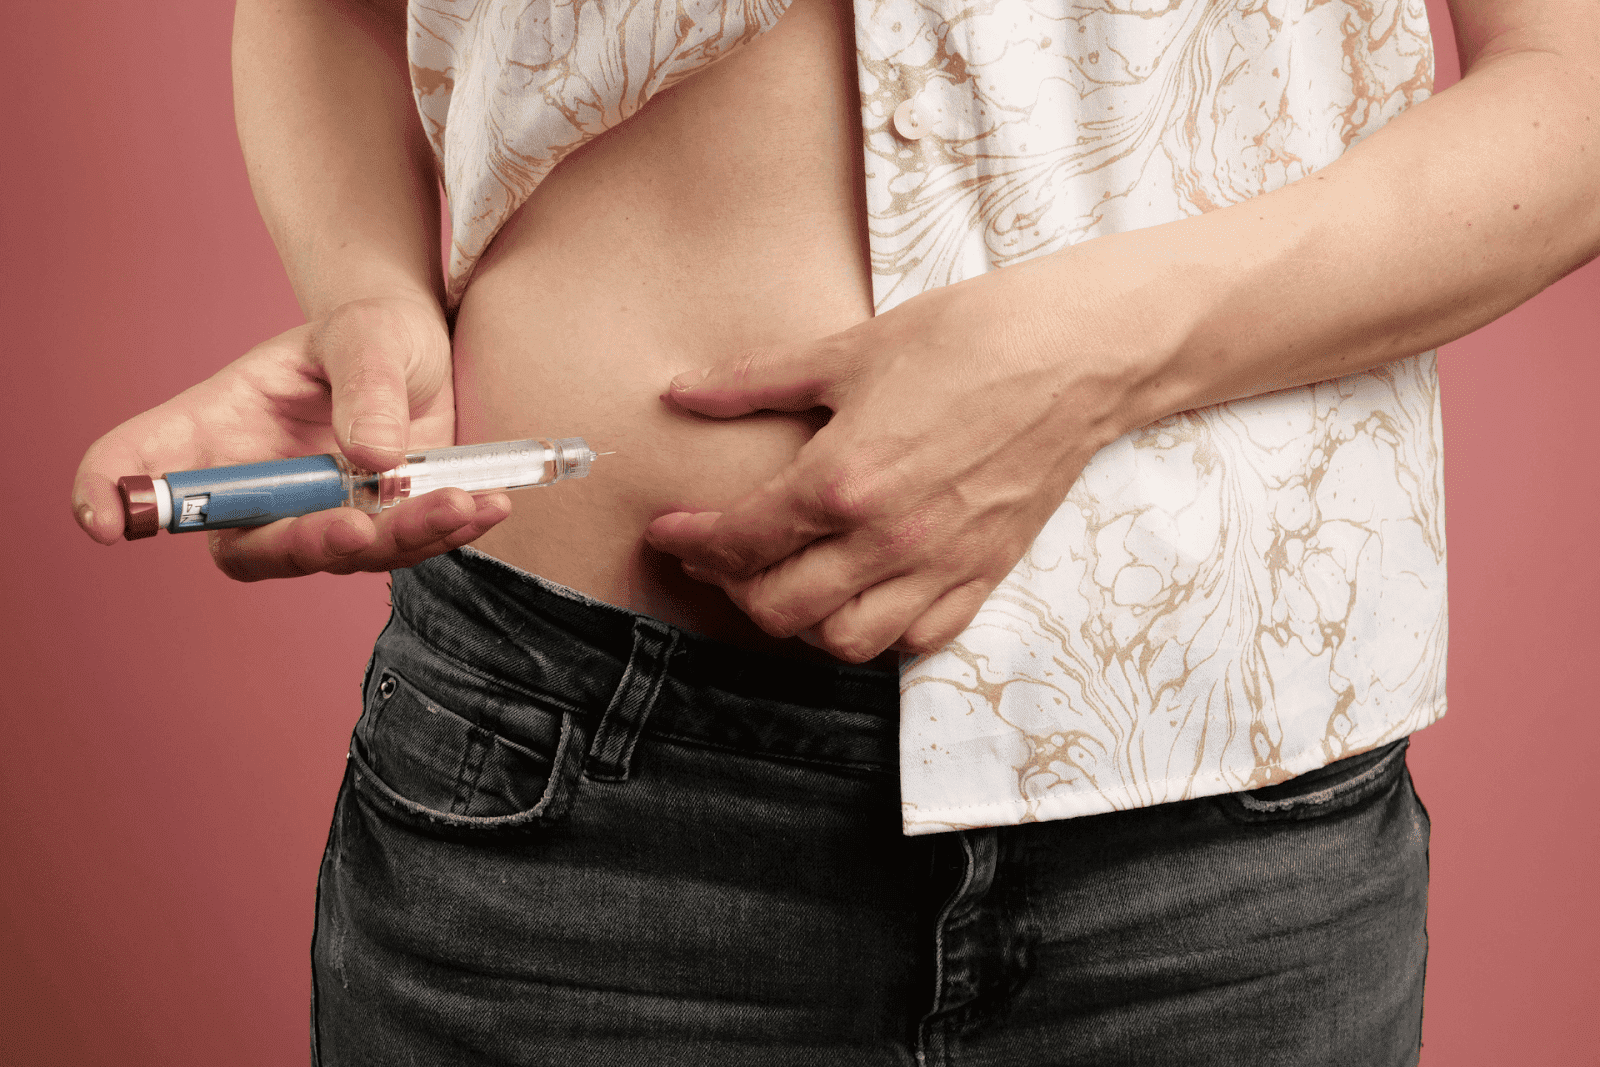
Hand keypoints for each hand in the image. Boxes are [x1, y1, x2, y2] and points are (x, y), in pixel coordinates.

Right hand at [72, 295, 510, 578]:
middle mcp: (264, 485)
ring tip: (462, 502)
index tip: (108, 522)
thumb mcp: (370, 335)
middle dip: (307, 544)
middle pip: (254, 546)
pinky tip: (489, 506)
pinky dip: (450, 531)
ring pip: (346, 554)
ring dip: (404, 538)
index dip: (116, 497)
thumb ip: (367, 389)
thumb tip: (377, 461)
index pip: (145, 466)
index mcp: (223, 427)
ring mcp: (323, 513)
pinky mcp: (383, 526)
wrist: (427, 342)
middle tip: (357, 528)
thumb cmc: (374, 326)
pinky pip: (409, 546)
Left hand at [645, 254, 1152, 662]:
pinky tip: (860, 595)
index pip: (740, 539)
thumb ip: (754, 383)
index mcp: (843, 481)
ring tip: (787, 580)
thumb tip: (682, 393)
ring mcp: (939, 566)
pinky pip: (916, 639)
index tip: (669, 530)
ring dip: (800, 622)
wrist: (1076, 353)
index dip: (690, 541)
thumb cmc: (967, 339)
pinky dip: (877, 632)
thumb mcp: (849, 350)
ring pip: (844, 642)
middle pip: (779, 607)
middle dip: (732, 586)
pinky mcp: (983, 575)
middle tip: (721, 554)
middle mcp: (887, 540)